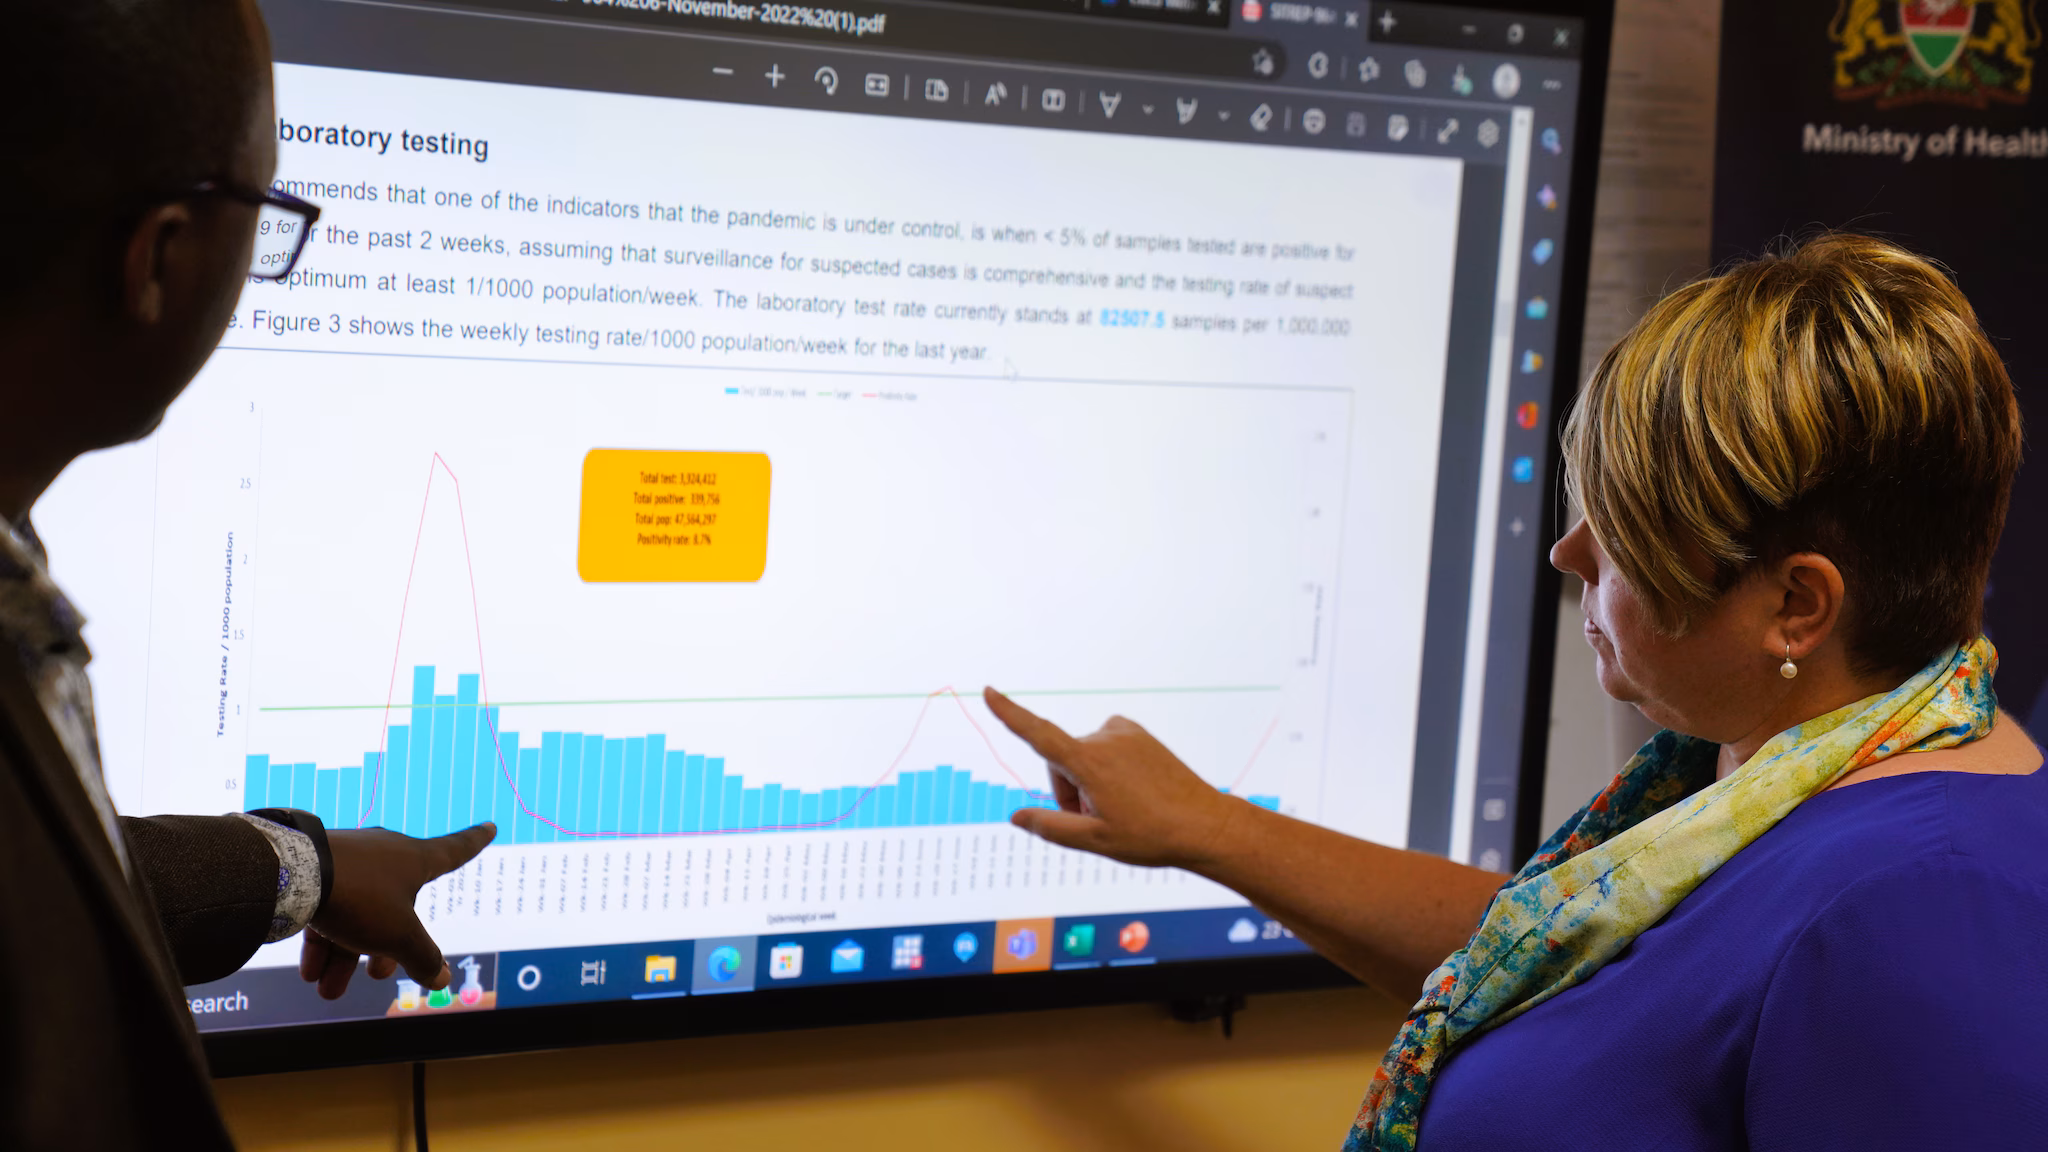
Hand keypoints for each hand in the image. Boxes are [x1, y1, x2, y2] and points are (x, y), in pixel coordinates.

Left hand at [299, 822, 496, 999]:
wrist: (292, 874)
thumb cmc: (361, 897)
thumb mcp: (399, 935)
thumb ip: (423, 957)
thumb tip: (443, 979)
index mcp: (416, 860)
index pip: (456, 850)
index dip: (475, 842)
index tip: (491, 826)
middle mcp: (387, 855)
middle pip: (396, 905)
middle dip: (384, 946)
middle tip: (377, 975)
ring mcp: (351, 861)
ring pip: (357, 913)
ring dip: (345, 956)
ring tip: (328, 990)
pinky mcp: (318, 870)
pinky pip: (330, 909)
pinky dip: (325, 940)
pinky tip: (310, 972)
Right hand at [983, 688, 1240, 868]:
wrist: (1204, 826)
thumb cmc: (1150, 837)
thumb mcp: (1095, 841)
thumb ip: (1050, 827)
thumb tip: (1015, 817)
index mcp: (1090, 763)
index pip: (1038, 735)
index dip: (1010, 714)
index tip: (989, 691)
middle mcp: (1105, 739)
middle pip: (1061, 764)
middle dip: (1069, 792)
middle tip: (1099, 821)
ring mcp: (1125, 734)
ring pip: (1083, 759)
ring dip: (1089, 783)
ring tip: (1121, 809)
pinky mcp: (1138, 735)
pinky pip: (1104, 750)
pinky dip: (1107, 770)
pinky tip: (1130, 792)